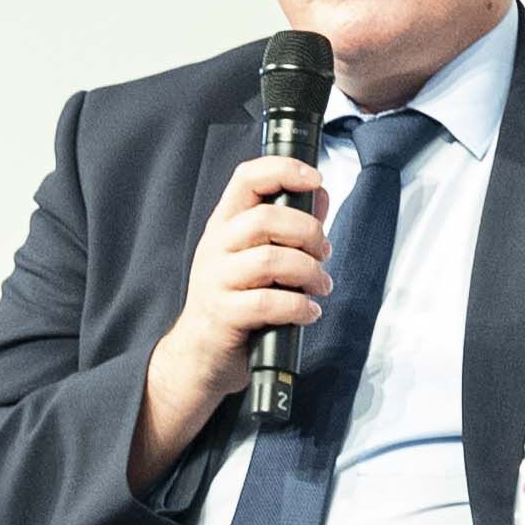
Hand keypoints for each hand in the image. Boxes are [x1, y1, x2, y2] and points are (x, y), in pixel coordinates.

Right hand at [133, 151, 332, 485]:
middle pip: (265, 219)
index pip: (246, 178)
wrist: (200, 354)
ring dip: (309, 272)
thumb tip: (319, 194)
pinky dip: (299, 307)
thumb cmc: (235, 301)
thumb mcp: (258, 257)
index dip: (283, 170)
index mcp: (225, 224)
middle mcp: (216, 246)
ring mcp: (216, 280)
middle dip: (308, 232)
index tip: (315, 178)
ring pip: (269, 260)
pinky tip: (309, 312)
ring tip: (322, 286)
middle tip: (324, 252)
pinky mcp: (223, 315)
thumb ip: (289, 226)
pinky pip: (268, 303)